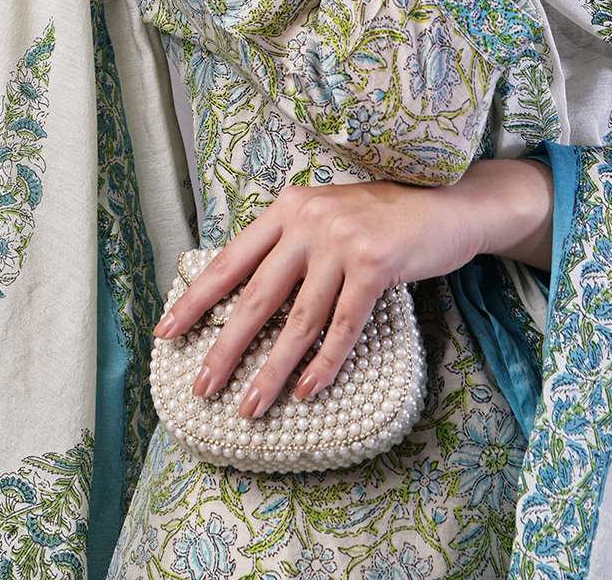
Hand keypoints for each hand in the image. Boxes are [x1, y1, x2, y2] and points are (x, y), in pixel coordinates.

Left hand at [151, 178, 481, 418]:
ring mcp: (343, 241)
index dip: (196, 299)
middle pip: (257, 296)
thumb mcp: (326, 216)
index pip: (231, 259)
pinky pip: (343, 326)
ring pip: (299, 320)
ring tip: (250, 407)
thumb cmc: (382, 218)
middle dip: (227, 347)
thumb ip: (289, 244)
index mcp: (288, 208)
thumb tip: (243, 297)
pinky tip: (305, 391)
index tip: (166, 332)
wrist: (445, 206)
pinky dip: (324, 363)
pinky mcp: (376, 264)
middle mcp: (310, 220)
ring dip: (272, 370)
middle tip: (203, 387)